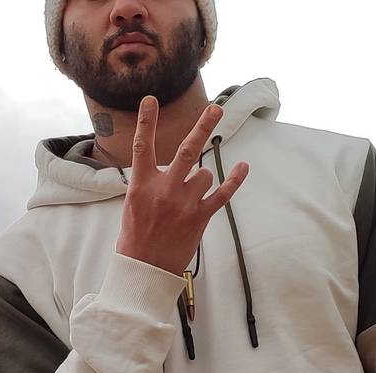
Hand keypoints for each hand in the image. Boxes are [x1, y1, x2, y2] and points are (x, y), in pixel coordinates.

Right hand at [115, 95, 249, 275]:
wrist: (145, 269)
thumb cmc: (135, 239)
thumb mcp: (132, 206)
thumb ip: (147, 185)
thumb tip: (161, 170)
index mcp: (141, 185)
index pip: (142, 146)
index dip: (146, 121)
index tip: (151, 99)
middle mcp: (164, 189)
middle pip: (186, 150)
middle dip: (203, 127)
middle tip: (216, 109)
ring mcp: (184, 203)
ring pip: (204, 174)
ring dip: (200, 179)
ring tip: (188, 197)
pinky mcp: (200, 217)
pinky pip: (223, 194)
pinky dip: (234, 180)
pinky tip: (243, 166)